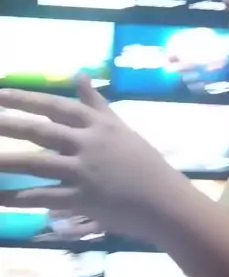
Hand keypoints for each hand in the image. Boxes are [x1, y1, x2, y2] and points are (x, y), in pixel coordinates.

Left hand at [0, 76, 167, 241]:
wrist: (165, 200)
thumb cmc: (144, 163)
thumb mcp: (121, 128)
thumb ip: (96, 104)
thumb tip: (79, 75)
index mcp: (97, 124)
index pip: (55, 105)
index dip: (25, 99)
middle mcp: (88, 144)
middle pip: (41, 131)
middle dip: (9, 123)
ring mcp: (84, 172)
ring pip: (36, 163)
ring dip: (5, 161)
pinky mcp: (82, 199)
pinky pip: (43, 197)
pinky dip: (17, 198)